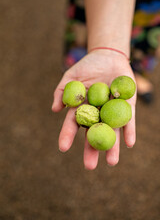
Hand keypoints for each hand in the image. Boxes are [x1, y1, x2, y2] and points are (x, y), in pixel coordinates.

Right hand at [52, 50, 136, 168]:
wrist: (108, 56)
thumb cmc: (87, 67)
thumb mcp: (71, 77)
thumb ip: (61, 92)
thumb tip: (55, 110)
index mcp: (83, 109)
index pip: (74, 124)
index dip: (68, 135)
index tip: (63, 147)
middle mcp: (98, 113)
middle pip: (94, 133)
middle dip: (92, 149)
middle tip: (89, 166)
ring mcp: (112, 111)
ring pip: (112, 131)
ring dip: (113, 146)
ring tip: (111, 162)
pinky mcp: (127, 106)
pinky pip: (129, 120)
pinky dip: (129, 131)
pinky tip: (129, 143)